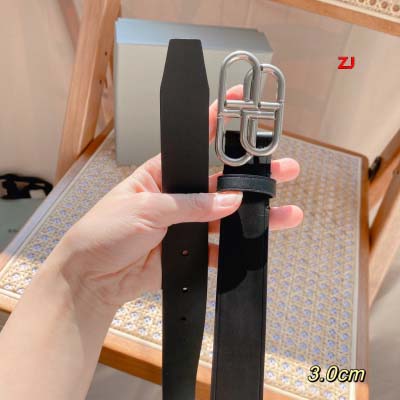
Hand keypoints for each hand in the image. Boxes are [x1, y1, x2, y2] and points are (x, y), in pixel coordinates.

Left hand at [48, 85, 302, 308]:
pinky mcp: (189, 253)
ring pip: (226, 218)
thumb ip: (189, 205)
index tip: (236, 104)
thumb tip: (228, 200)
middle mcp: (178, 198)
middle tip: (281, 170)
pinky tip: (253, 245)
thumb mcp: (144, 209)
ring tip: (284, 212)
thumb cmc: (103, 233)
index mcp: (161, 175)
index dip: (216, 123)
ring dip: (253, 216)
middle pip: (222, 184)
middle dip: (252, 177)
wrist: (92, 278)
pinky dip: (234, 250)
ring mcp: (185, 226)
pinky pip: (218, 250)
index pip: (194, 145)